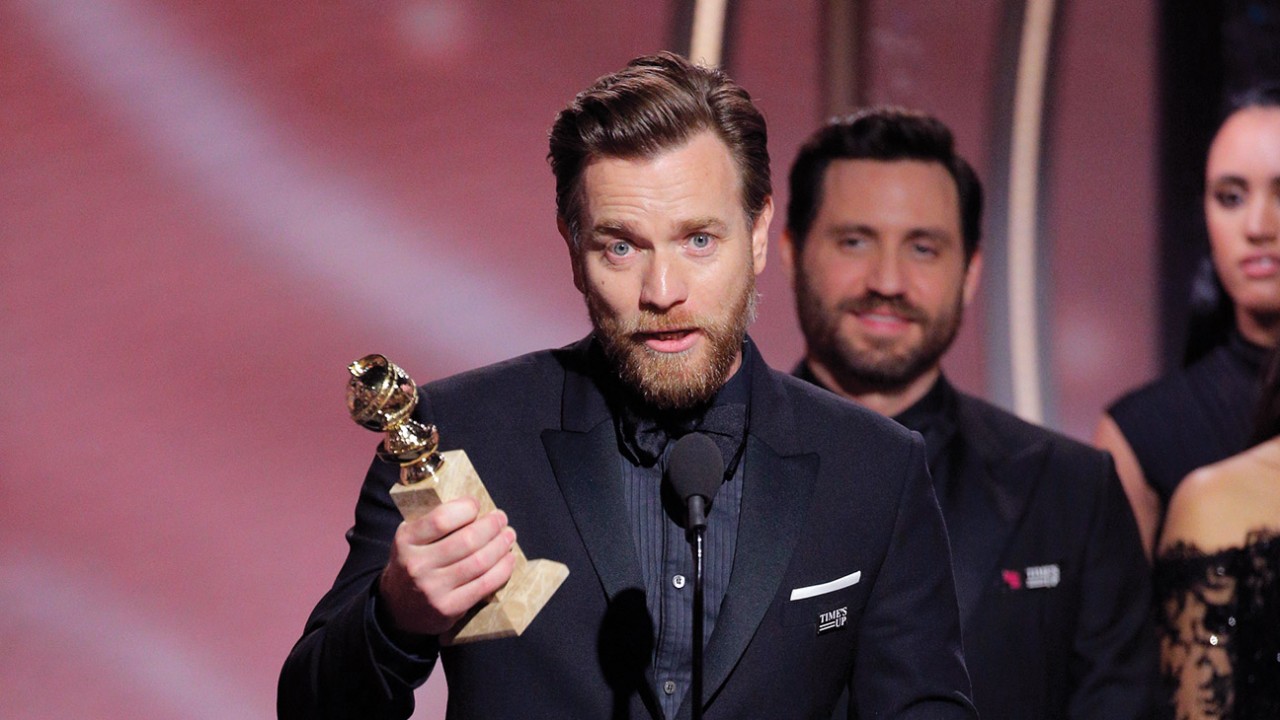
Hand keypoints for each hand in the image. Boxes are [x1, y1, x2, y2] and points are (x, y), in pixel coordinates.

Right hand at [378, 497, 517, 635]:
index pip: (441, 519)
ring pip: (479, 562)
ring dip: (500, 546)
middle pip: (467, 540)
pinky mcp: (448, 608)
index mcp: (405, 541)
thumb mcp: (410, 539)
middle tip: (502, 518)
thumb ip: (432, 523)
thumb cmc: (412, 563)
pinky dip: (502, 570)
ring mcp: (433, 589)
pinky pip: (484, 585)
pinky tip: (508, 559)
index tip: (476, 504)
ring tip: (509, 536)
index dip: (466, 508)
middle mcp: (417, 565)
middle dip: (491, 526)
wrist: (395, 608)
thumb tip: (473, 506)